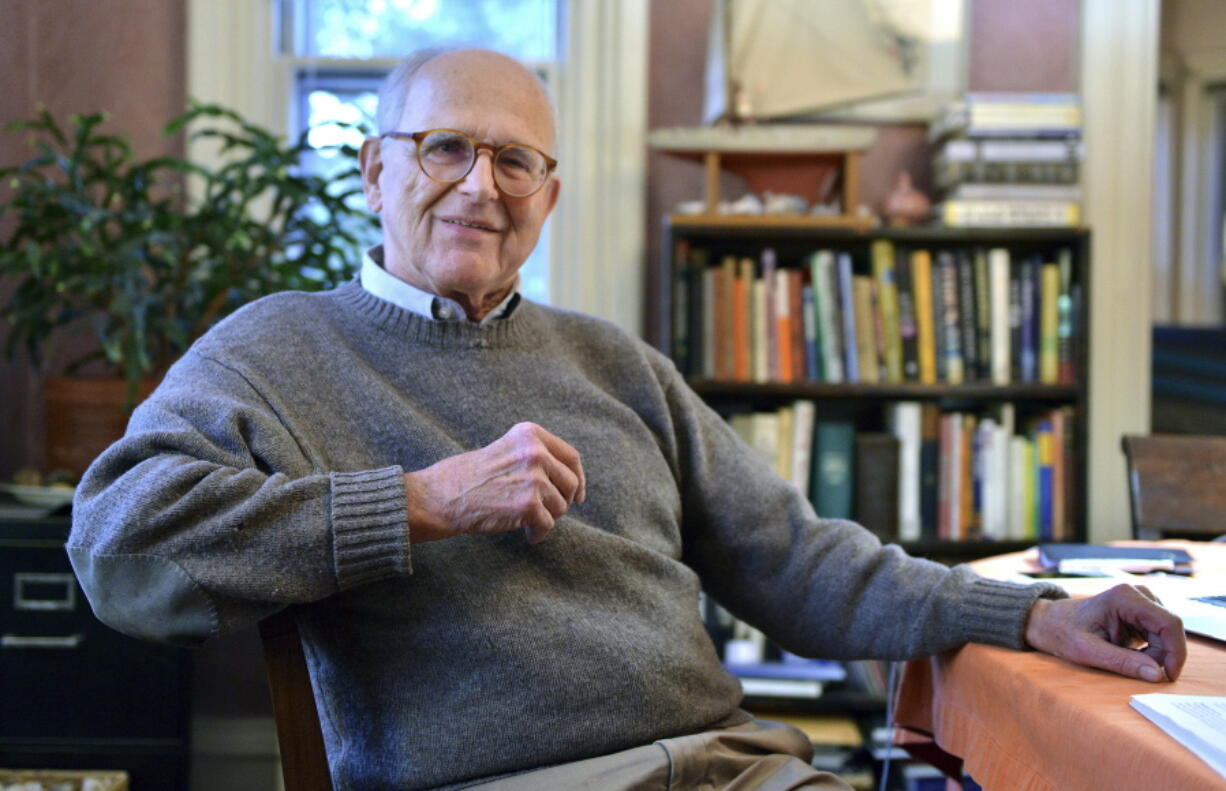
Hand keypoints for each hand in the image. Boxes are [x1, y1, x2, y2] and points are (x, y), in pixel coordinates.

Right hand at [403, 422, 585, 544]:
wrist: (441, 496)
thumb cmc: (469, 477)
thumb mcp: (507, 450)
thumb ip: (536, 457)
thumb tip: (572, 482)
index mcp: (530, 434)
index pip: (571, 457)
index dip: (578, 479)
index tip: (577, 495)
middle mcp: (535, 452)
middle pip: (570, 484)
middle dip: (561, 502)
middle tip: (544, 512)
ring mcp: (533, 478)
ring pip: (560, 507)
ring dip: (546, 518)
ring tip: (526, 521)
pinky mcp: (529, 505)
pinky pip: (547, 525)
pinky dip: (538, 534)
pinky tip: (527, 535)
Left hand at [1024, 584, 1186, 681]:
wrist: (1050, 622)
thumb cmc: (1063, 633)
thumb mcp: (1088, 652)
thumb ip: (1123, 663)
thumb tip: (1158, 675)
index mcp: (1125, 597)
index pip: (1169, 623)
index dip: (1175, 651)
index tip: (1168, 675)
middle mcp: (1137, 594)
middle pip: (1170, 630)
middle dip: (1162, 656)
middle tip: (1140, 671)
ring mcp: (1141, 601)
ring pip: (1166, 635)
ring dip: (1154, 654)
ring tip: (1123, 657)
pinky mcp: (1142, 612)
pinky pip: (1159, 636)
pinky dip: (1150, 650)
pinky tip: (1126, 652)